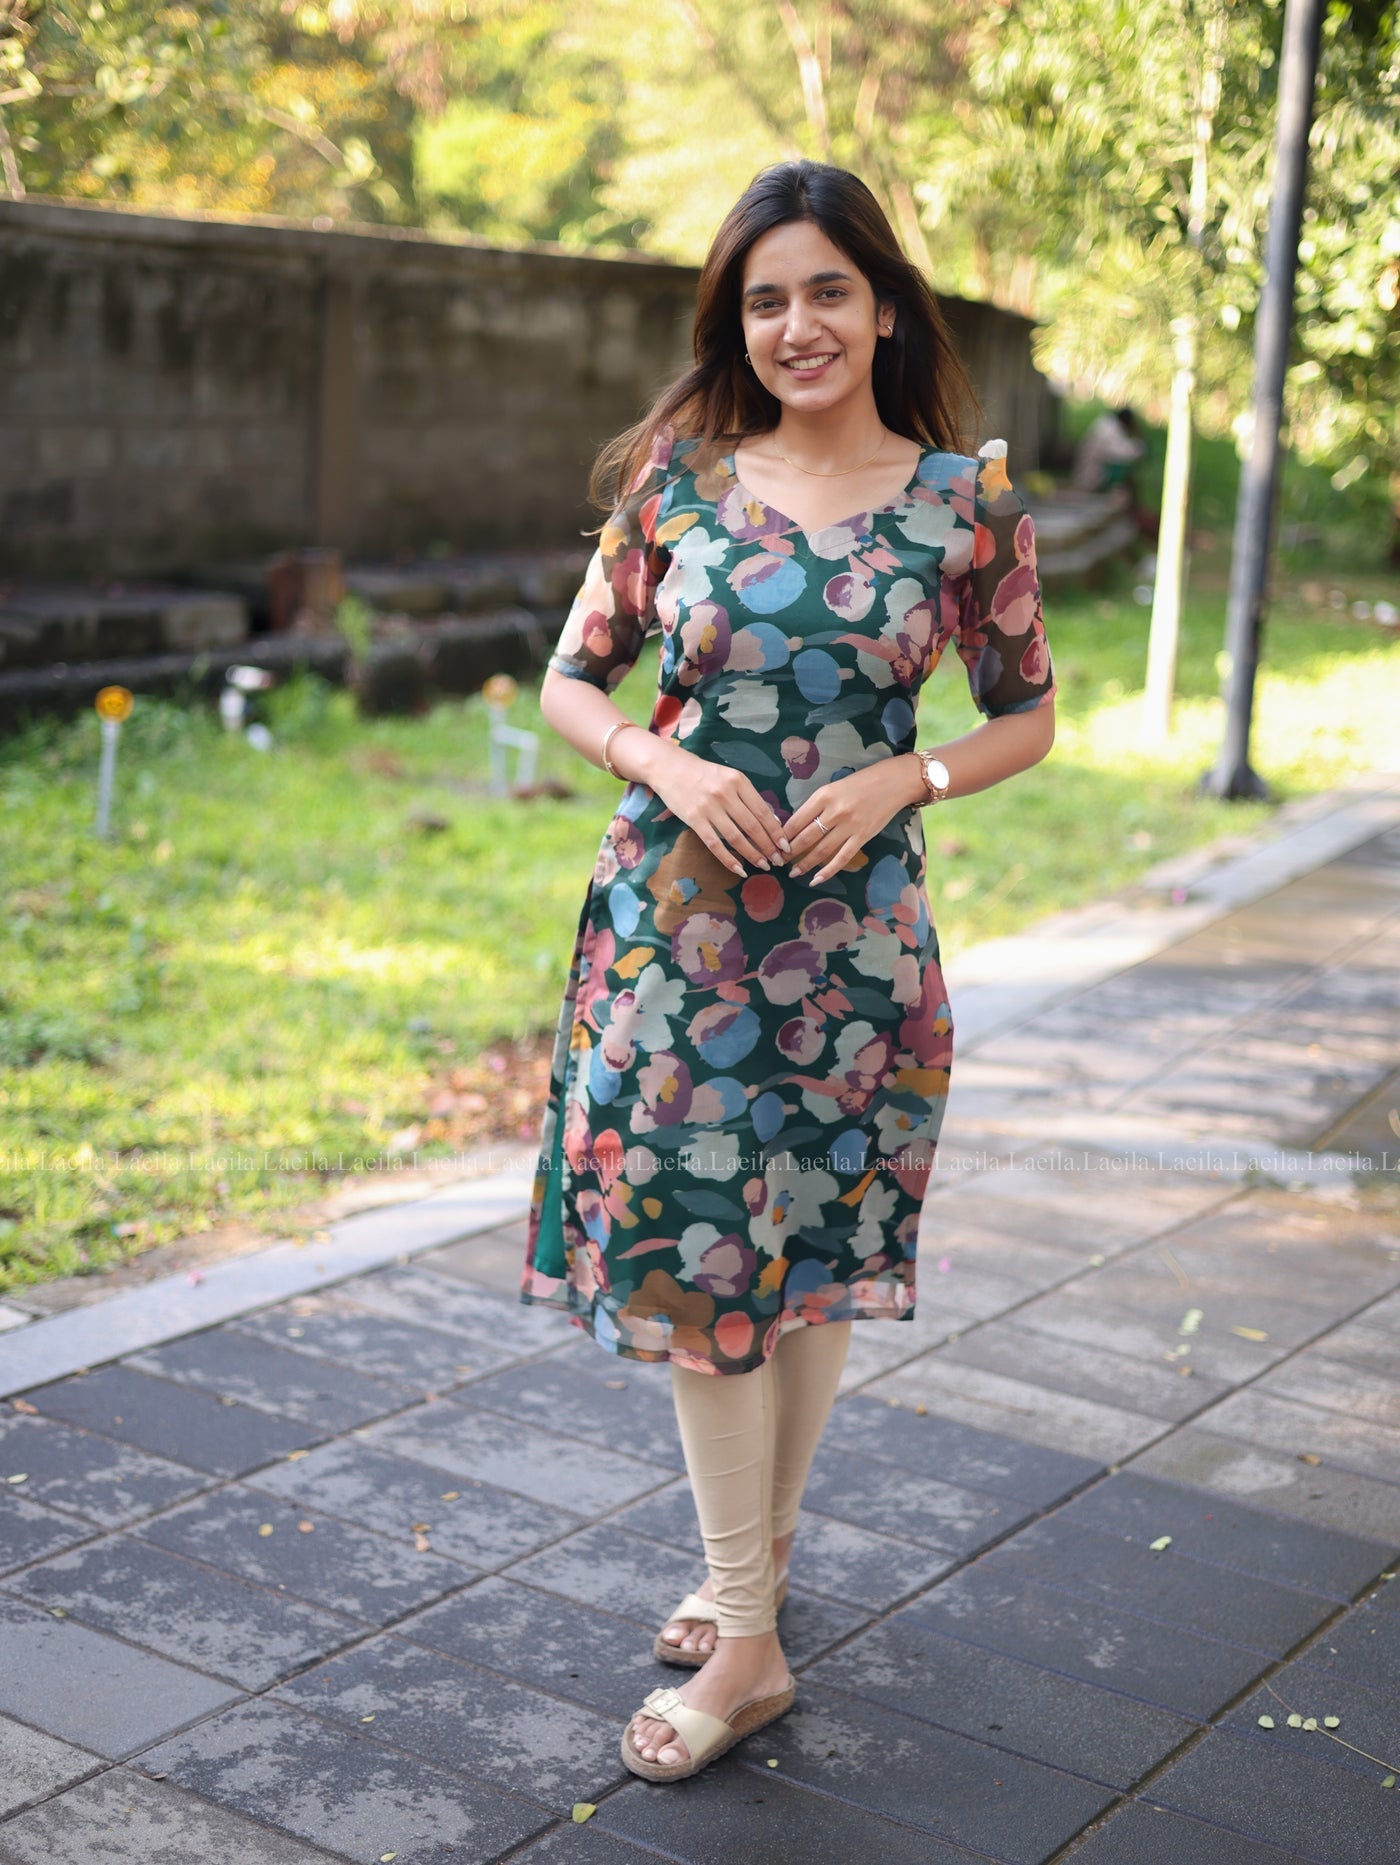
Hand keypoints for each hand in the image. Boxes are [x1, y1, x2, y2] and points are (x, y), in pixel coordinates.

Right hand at [647, 744, 790, 876]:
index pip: (763, 811)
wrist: (669, 767)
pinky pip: (715, 844)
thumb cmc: (704, 773)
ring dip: (753, 854)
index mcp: (738, 781)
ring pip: (736, 837)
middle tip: (779, 861)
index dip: (776, 831)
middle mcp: (725, 793)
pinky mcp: (694, 819)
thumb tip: (773, 821)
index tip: (785, 846)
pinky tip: (739, 870)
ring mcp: (709, 807)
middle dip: (768, 846)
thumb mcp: (730, 777)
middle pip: (752, 826)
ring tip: (764, 865)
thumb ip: (749, 797)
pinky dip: (728, 860)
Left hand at [785, 762, 916, 883]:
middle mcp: (835, 811)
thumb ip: (817, 806)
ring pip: (821, 850)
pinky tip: (816, 880)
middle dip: (790, 852)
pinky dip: (828, 871)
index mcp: (824, 796)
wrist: (893, 782)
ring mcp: (850, 826)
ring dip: (805, 864)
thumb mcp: (833, 788)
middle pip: (806, 837)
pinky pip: (842, 858)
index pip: (797, 820)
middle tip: (779, 861)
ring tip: (793, 872)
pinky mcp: (862, 837)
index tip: (775, 845)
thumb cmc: (860, 783)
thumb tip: (796, 826)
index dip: (783, 836)